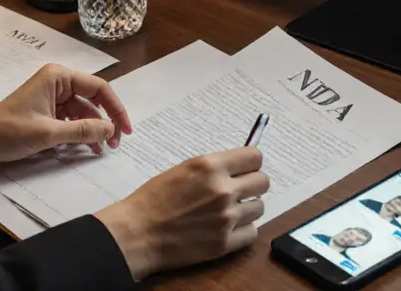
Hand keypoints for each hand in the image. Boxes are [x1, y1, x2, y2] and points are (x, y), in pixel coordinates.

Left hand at [0, 63, 133, 168]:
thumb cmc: (8, 132)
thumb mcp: (48, 133)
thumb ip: (82, 131)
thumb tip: (111, 129)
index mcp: (58, 76)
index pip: (99, 88)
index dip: (116, 109)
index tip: (125, 130)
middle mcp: (57, 82)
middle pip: (93, 100)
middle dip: (105, 121)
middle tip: (114, 145)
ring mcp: (52, 97)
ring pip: (83, 112)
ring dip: (93, 130)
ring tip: (102, 150)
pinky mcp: (47, 112)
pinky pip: (71, 120)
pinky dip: (80, 134)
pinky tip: (87, 148)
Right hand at [94, 147, 268, 279]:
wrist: (138, 233)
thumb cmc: (153, 200)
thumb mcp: (183, 170)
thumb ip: (213, 168)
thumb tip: (238, 167)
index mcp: (210, 167)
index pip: (255, 157)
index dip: (251, 162)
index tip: (246, 168)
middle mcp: (223, 190)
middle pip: (263, 182)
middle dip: (253, 185)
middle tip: (239, 190)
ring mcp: (226, 218)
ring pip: (259, 207)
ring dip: (247, 208)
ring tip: (227, 211)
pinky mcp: (225, 243)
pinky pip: (252, 232)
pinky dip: (243, 230)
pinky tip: (226, 228)